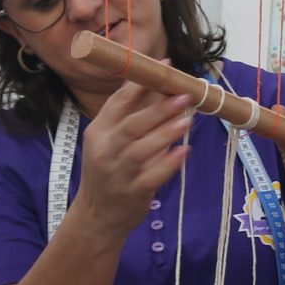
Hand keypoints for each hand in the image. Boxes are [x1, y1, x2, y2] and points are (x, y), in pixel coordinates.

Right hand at [69, 85, 193, 240]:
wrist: (97, 216)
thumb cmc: (107, 172)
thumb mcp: (107, 141)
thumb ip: (127, 116)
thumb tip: (153, 83)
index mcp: (98, 132)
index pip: (118, 103)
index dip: (141, 84)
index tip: (164, 68)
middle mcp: (104, 151)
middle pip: (131, 125)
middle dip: (158, 109)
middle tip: (184, 95)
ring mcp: (118, 173)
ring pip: (141, 150)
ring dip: (166, 133)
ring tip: (187, 120)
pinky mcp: (133, 193)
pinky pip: (152, 176)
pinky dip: (169, 163)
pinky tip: (184, 151)